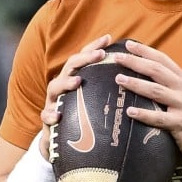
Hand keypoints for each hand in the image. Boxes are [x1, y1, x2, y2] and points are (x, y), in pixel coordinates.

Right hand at [38, 34, 112, 160]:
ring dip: (65, 83)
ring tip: (77, 82)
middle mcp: (62, 87)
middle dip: (83, 59)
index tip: (108, 38)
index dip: (94, 47)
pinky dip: (50, 114)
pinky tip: (58, 116)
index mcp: (75, 79)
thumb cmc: (83, 119)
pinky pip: (46, 116)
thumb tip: (135, 80)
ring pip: (54, 87)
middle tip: (99, 55)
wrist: (60, 143)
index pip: (84, 58)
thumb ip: (107, 90)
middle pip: (70, 67)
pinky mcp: (48, 121)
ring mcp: (53, 102)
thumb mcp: (95, 102)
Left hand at [112, 39, 181, 165]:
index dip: (145, 51)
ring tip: (119, 79)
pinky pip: (159, 118)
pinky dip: (144, 114)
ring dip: (136, 84)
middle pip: (157, 71)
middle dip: (136, 62)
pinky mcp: (181, 123)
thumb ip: (173, 85)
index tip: (128, 44)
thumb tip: (148, 77)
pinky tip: (130, 111)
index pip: (163, 60)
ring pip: (156, 91)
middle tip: (117, 57)